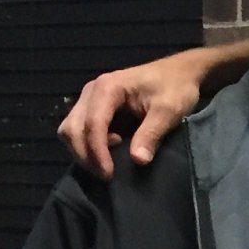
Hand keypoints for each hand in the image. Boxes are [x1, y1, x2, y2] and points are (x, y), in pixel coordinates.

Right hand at [55, 49, 216, 178]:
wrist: (178, 73)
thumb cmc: (175, 88)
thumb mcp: (168, 111)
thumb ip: (151, 134)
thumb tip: (138, 160)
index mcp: (108, 87)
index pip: (93, 123)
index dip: (97, 152)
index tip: (109, 174)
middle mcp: (91, 90)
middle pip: (73, 128)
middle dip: (85, 156)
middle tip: (106, 176)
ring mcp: (89, 98)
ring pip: (69, 129)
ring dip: (82, 152)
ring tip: (106, 165)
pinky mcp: (91, 106)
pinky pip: (77, 129)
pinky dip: (85, 145)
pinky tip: (107, 153)